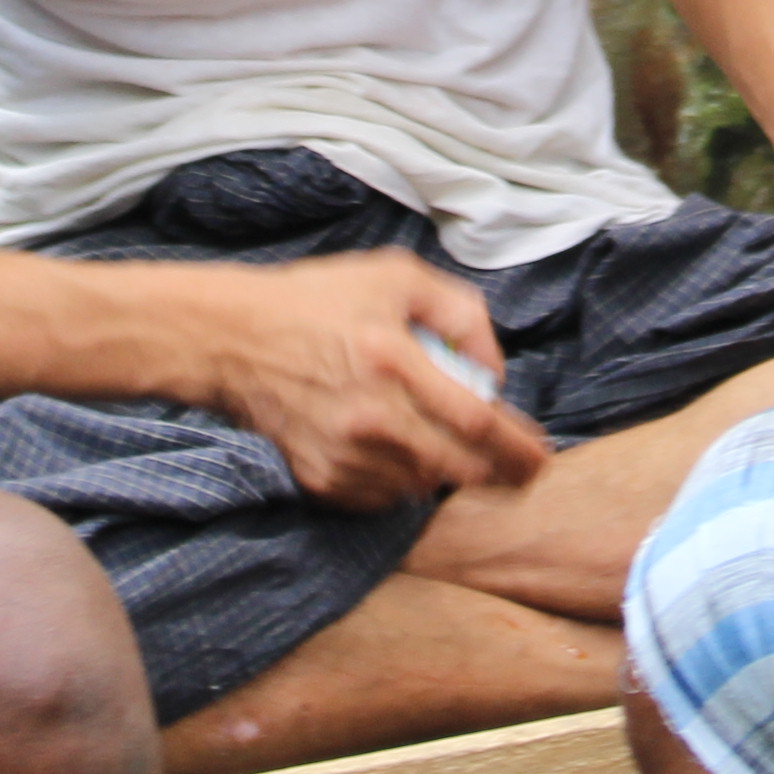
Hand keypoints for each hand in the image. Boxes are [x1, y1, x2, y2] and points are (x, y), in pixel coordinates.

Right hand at [180, 252, 552, 508]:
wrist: (231, 340)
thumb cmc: (319, 301)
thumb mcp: (396, 276)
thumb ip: (460, 313)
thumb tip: (492, 370)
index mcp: (394, 360)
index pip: (477, 422)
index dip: (518, 448)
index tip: (541, 456)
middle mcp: (371, 417)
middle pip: (457, 468)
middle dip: (499, 474)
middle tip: (520, 470)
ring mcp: (343, 455)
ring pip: (423, 485)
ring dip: (447, 471)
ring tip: (447, 442)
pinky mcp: (321, 480)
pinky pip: (383, 497)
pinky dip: (404, 481)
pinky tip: (400, 449)